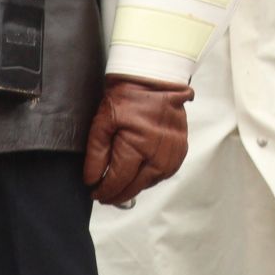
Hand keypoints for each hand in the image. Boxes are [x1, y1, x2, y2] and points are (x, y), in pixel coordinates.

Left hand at [83, 75, 194, 205]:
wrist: (154, 79)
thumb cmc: (127, 97)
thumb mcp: (102, 122)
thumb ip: (96, 155)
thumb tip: (93, 180)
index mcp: (138, 146)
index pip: (118, 181)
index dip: (104, 191)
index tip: (95, 193)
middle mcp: (159, 154)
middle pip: (135, 187)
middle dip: (117, 194)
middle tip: (105, 195)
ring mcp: (173, 153)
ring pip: (151, 183)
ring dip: (135, 186)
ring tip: (121, 184)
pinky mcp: (181, 149)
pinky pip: (165, 173)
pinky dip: (150, 177)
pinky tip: (139, 173)